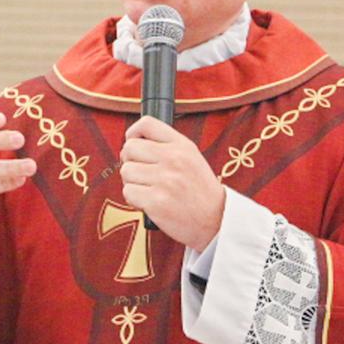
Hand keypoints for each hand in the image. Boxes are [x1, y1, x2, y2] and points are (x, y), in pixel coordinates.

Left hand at [119, 116, 225, 249]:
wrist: (216, 220)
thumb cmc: (200, 191)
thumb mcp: (192, 158)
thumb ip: (166, 146)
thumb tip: (133, 140)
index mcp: (182, 145)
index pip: (147, 124)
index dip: (133, 133)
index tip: (134, 143)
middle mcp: (173, 159)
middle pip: (129, 148)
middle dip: (130, 161)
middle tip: (141, 173)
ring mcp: (164, 180)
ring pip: (126, 171)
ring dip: (132, 182)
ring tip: (148, 189)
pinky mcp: (156, 201)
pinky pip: (128, 192)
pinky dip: (134, 199)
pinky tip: (149, 202)